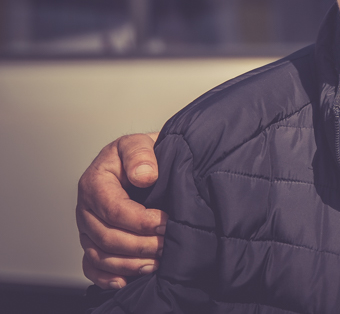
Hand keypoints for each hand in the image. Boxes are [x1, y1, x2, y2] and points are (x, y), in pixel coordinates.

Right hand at [77, 132, 166, 288]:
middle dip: (139, 245)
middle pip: (107, 237)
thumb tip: (144, 176)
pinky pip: (91, 266)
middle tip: (166, 245)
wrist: (139, 163)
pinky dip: (106, 277)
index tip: (165, 223)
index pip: (114, 210)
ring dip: (128, 264)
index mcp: (94, 183)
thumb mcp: (138, 144)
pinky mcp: (92, 242)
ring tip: (156, 264)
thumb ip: (140, 154)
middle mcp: (86, 209)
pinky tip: (125, 282)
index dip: (140, 221)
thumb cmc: (138, 155)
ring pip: (100, 255)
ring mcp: (87, 228)